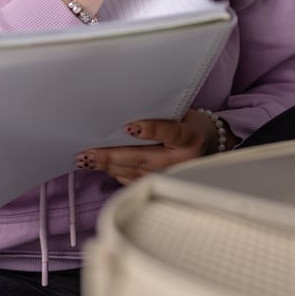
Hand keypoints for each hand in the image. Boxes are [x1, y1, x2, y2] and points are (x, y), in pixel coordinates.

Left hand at [76, 109, 233, 184]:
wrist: (207, 147)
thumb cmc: (190, 126)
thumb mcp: (183, 115)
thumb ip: (161, 115)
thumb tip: (125, 113)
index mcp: (189, 138)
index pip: (170, 133)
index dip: (151, 130)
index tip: (130, 127)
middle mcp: (180, 160)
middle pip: (143, 158)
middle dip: (113, 155)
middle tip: (89, 153)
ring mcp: (170, 174)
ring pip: (134, 172)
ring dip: (108, 166)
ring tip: (87, 160)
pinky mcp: (160, 183)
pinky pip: (134, 179)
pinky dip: (116, 172)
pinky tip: (101, 166)